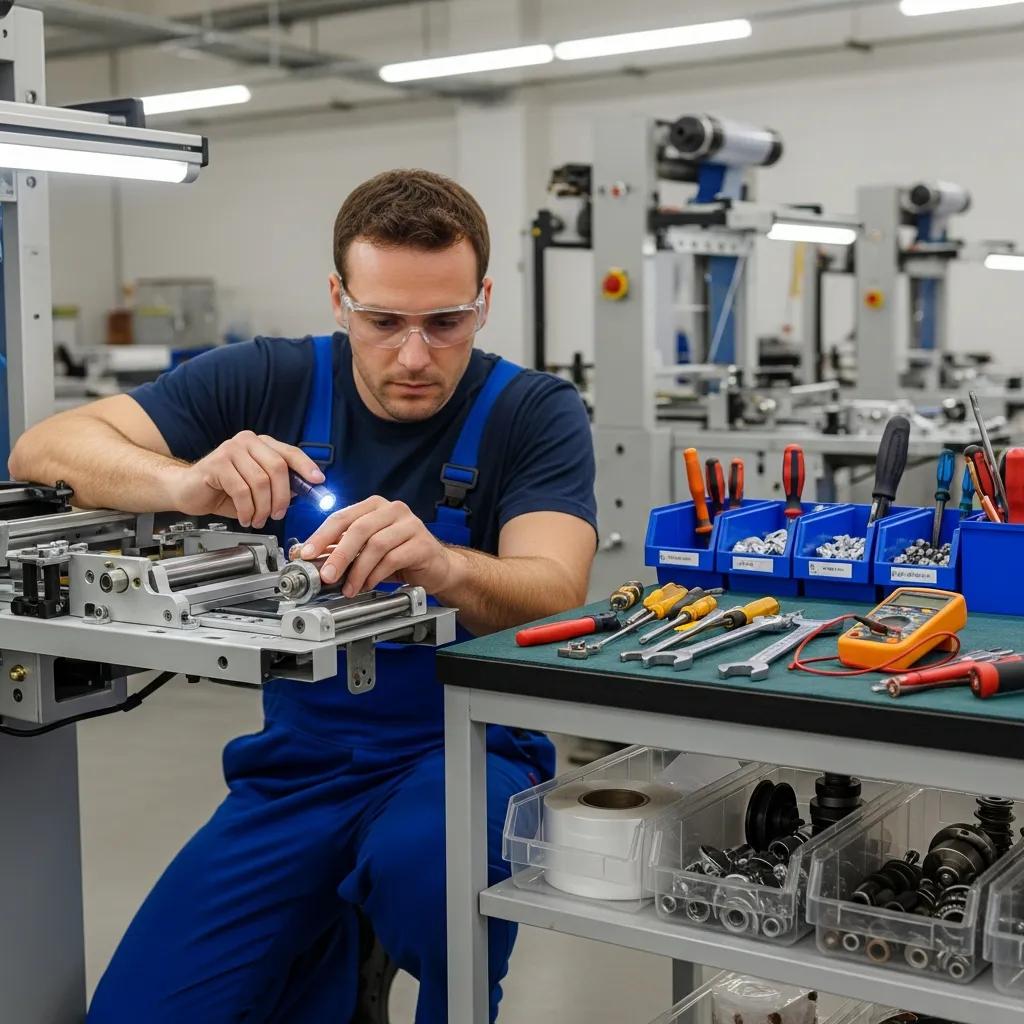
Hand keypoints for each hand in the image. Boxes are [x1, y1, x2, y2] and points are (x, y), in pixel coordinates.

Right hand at [168, 431, 323, 528]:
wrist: (188, 490)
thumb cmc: (224, 488)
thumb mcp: (257, 487)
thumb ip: (279, 485)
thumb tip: (303, 492)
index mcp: (260, 444)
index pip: (290, 452)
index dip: (306, 467)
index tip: (318, 481)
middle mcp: (247, 442)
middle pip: (277, 468)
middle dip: (282, 497)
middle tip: (278, 514)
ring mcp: (230, 450)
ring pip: (260, 482)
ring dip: (262, 507)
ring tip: (258, 519)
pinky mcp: (216, 464)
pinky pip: (241, 491)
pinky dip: (246, 509)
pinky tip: (245, 517)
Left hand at [298, 496, 454, 596]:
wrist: (436, 568)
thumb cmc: (400, 556)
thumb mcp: (365, 550)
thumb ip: (340, 549)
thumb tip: (305, 555)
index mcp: (375, 506)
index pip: (342, 516)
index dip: (322, 536)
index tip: (306, 554)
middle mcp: (393, 510)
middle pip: (359, 529)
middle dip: (339, 554)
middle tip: (327, 575)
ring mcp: (410, 524)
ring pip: (376, 545)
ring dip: (358, 570)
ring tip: (350, 587)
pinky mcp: (422, 543)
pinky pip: (393, 559)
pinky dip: (376, 575)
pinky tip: (369, 584)